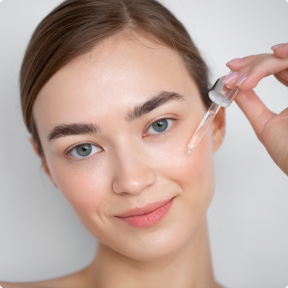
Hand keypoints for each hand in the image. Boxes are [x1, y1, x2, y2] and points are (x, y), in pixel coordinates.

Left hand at [222, 43, 287, 175]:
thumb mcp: (265, 125)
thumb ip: (251, 105)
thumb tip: (234, 89)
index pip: (275, 69)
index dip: (253, 66)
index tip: (231, 71)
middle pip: (280, 60)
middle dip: (252, 64)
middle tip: (233, 74)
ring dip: (263, 63)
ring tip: (244, 78)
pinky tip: (273, 54)